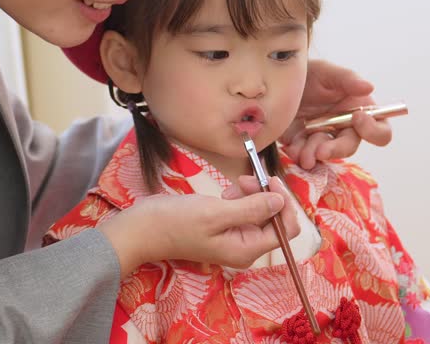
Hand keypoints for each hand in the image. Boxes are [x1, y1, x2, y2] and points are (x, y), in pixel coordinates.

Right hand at [99, 177, 298, 275]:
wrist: (144, 228)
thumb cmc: (177, 222)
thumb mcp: (217, 213)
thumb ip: (252, 208)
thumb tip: (281, 201)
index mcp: (247, 250)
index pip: (286, 230)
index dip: (284, 204)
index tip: (270, 180)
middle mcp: (245, 247)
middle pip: (273, 218)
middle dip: (263, 196)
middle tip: (245, 178)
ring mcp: (234, 237)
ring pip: (258, 211)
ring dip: (249, 194)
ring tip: (229, 188)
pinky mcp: (223, 227)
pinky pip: (242, 210)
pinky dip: (238, 197)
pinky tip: (224, 193)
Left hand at [281, 59, 391, 168]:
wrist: (277, 80)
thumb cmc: (309, 73)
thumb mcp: (326, 70)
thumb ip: (347, 79)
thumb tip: (369, 87)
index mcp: (357, 111)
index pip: (379, 130)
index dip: (373, 131)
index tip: (357, 119)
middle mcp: (342, 128)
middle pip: (349, 147)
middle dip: (336, 150)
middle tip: (321, 151)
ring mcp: (321, 138)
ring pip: (324, 153)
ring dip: (313, 154)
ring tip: (300, 152)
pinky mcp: (301, 143)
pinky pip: (302, 154)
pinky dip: (297, 153)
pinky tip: (291, 148)